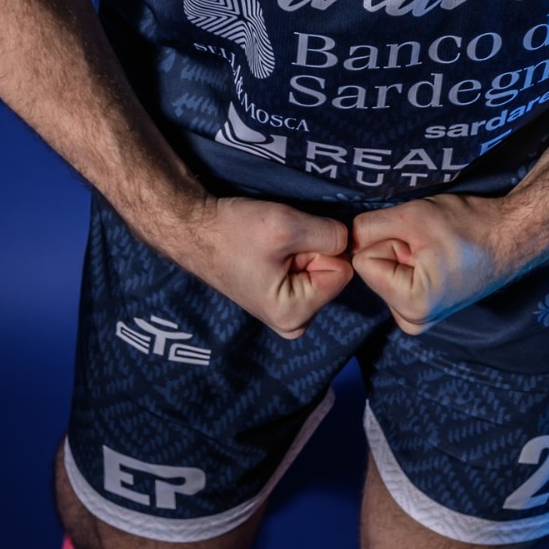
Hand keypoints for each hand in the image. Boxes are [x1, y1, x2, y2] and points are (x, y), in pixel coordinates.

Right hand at [187, 195, 352, 338]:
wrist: (197, 228)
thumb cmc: (234, 230)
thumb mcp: (287, 225)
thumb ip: (330, 235)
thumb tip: (351, 242)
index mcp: (294, 315)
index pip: (342, 270)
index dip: (319, 246)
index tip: (288, 242)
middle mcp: (294, 323)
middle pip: (332, 272)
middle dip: (312, 251)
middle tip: (278, 245)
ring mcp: (288, 314)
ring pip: (321, 270)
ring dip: (303, 251)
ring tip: (271, 247)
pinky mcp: (282, 300)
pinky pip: (308, 272)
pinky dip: (295, 254)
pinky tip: (270, 252)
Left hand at [350, 194, 511, 334]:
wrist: (510, 236)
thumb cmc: (469, 226)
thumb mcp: (413, 216)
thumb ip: (369, 227)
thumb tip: (344, 238)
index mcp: (410, 306)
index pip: (362, 261)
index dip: (388, 240)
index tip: (421, 239)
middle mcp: (412, 321)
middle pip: (372, 269)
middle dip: (394, 248)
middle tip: (430, 243)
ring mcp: (418, 318)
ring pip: (383, 271)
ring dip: (402, 253)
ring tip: (435, 250)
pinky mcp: (422, 309)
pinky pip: (396, 277)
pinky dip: (410, 262)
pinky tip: (436, 258)